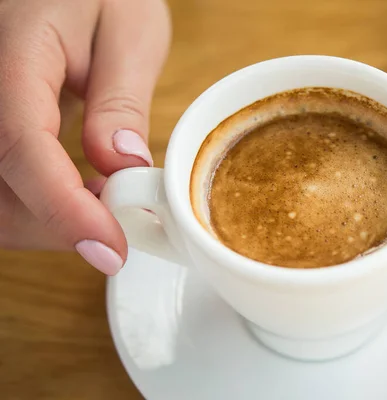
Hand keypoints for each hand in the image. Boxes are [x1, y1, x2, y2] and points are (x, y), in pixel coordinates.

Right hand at [0, 0, 169, 273]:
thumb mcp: (129, 30)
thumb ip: (120, 100)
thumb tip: (122, 166)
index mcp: (13, 54)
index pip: (20, 147)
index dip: (64, 210)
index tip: (111, 250)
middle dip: (60, 226)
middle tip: (123, 223)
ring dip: (49, 223)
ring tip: (106, 201)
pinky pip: (0, 190)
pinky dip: (37, 208)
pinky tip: (79, 192)